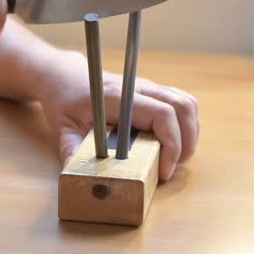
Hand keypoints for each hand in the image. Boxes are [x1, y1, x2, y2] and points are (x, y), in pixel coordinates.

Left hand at [37, 51, 198, 181]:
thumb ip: (72, 153)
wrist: (65, 76)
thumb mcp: (62, 128)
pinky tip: (173, 144)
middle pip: (183, 107)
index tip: (164, 171)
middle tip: (172, 168)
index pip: (162, 114)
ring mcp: (148, 87)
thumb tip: (78, 177)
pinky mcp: (152, 92)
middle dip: (187, 143)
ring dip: (190, 133)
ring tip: (176, 159)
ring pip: (188, 103)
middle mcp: (138, 88)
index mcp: (119, 97)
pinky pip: (181, 103)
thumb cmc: (64, 101)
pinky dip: (186, 125)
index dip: (172, 144)